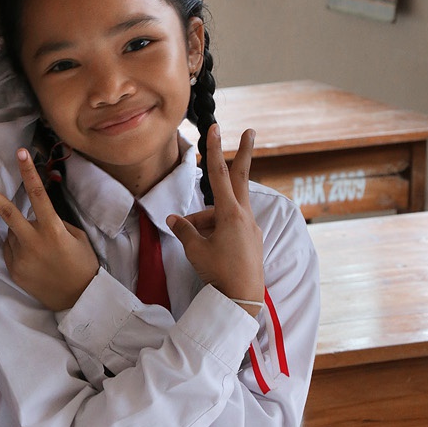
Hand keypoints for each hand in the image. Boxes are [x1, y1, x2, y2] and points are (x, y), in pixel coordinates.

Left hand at [0, 148, 98, 311]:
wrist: (78, 299)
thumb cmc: (82, 264)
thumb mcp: (76, 237)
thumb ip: (55, 222)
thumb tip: (35, 214)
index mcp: (53, 230)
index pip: (37, 195)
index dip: (28, 172)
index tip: (20, 153)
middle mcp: (33, 242)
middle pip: (6, 212)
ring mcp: (20, 257)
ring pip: (12, 233)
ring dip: (21, 232)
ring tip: (42, 250)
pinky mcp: (13, 269)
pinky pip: (11, 249)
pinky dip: (19, 247)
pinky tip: (36, 259)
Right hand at [167, 127, 264, 308]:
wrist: (243, 298)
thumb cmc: (219, 272)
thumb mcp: (196, 250)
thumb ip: (185, 230)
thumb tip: (175, 219)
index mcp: (231, 214)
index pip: (219, 175)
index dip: (214, 150)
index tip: (215, 128)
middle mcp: (244, 216)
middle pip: (240, 178)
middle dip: (244, 154)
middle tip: (252, 132)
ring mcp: (251, 228)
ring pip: (227, 210)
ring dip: (209, 219)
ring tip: (197, 243)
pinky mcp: (252, 240)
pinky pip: (231, 226)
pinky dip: (217, 231)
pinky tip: (210, 250)